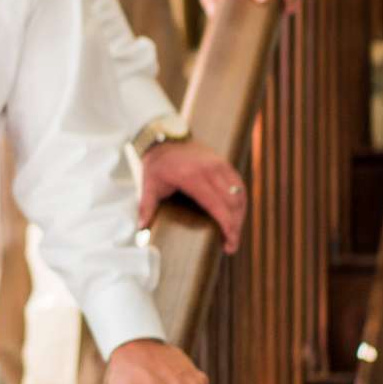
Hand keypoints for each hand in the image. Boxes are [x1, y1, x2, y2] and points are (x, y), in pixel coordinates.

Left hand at [138, 137, 246, 252]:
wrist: (165, 138)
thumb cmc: (157, 164)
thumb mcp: (149, 184)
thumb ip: (146, 207)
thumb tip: (141, 229)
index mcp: (191, 176)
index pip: (217, 205)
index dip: (227, 226)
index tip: (229, 243)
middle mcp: (209, 169)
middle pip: (232, 202)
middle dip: (235, 226)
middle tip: (231, 245)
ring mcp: (219, 164)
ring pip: (239, 194)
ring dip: (240, 215)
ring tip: (234, 233)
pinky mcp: (223, 162)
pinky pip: (239, 184)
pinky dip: (240, 201)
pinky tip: (237, 215)